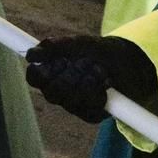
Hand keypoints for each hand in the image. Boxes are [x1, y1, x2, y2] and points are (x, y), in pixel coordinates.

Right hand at [24, 35, 157, 123]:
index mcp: (51, 74)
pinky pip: (89, 107)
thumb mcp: (77, 43)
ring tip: (99, 69)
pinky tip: (106, 83)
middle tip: (85, 62)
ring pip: (71, 99)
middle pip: (52, 91)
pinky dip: (99, 92)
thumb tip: (31, 54)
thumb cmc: (97, 51)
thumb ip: (53, 46)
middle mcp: (59, 92)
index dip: (41, 72)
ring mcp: (74, 105)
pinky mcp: (91, 115)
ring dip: (87, 80)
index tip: (56, 61)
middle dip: (71, 73)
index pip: (34, 78)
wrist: (127, 62)